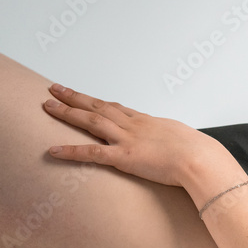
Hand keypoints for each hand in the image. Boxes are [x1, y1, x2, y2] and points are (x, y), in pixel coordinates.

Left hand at [42, 83, 215, 187]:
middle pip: (99, 107)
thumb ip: (172, 138)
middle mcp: (134, 126)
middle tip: (54, 89)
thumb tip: (173, 141)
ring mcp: (127, 140)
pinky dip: (70, 151)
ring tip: (48, 105)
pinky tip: (53, 150)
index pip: (117, 108)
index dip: (98, 102)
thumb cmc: (199, 151)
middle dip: (75, 98)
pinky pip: (91, 153)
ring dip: (67, 112)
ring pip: (91, 121)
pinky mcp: (123, 157)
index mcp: (148, 122)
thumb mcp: (184, 138)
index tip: (84, 96)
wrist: (200, 158)